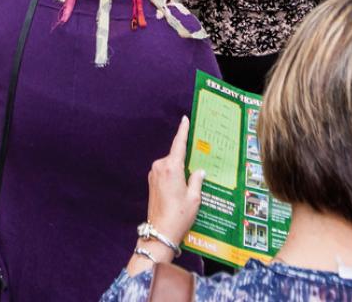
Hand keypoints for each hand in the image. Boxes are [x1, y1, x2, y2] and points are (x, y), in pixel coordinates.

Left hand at [145, 117, 204, 246]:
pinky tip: (181, 190)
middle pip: (176, 157)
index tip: (185, 119)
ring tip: (190, 187)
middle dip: (187, 161)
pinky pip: (165, 173)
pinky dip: (174, 177)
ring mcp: (154, 174)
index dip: (183, 131)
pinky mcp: (151, 182)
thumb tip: (199, 170)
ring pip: (171, 166)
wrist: (160, 231)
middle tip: (199, 170)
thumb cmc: (179, 215)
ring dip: (180, 172)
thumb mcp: (194, 198)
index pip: (178, 144)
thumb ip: (197, 180)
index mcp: (171, 167)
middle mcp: (160, 167)